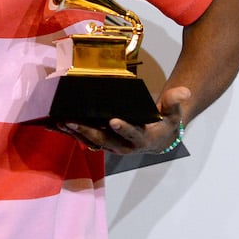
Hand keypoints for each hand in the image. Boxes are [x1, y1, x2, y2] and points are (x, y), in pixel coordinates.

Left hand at [62, 85, 189, 154]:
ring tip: (59, 122)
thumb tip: (183, 91)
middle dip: (88, 131)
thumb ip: (175, 102)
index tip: (113, 121)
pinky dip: (71, 132)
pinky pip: (84, 139)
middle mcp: (125, 146)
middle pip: (105, 140)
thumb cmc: (165, 122)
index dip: (124, 129)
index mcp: (143, 139)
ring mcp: (112, 145)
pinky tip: (56, 125)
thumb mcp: (174, 113)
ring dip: (74, 132)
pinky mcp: (102, 142)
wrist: (158, 139)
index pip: (133, 134)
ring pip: (91, 141)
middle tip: (72, 120)